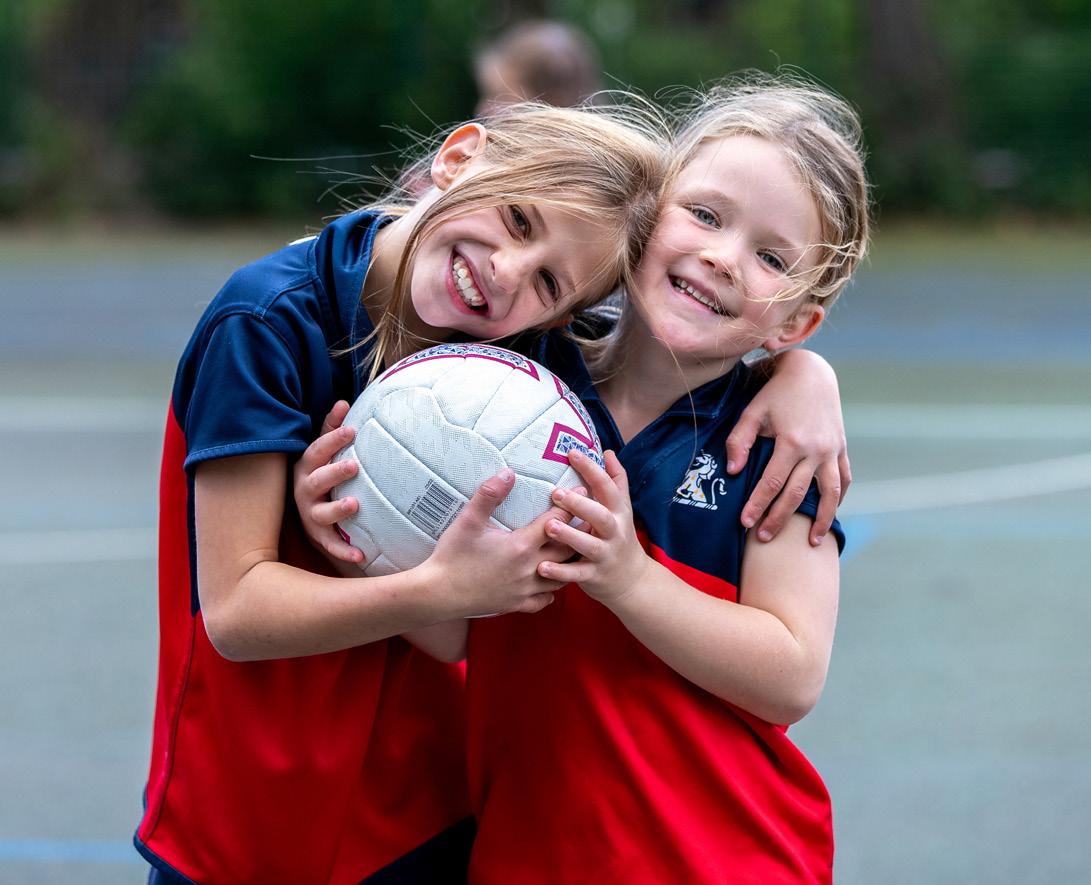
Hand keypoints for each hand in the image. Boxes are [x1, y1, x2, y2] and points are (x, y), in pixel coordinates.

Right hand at [292, 400, 364, 568]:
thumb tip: (343, 402)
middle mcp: (304, 491)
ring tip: (354, 504)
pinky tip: (360, 554)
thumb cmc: (320, 473)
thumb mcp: (322, 452)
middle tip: (354, 465)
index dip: (332, 440)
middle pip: (317, 481)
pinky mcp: (318, 536)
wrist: (304, 510)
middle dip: (334, 472)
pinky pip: (330, 544)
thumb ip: (332, 429)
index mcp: (307, 467)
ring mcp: (310, 515)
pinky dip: (344, 550)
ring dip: (337, 509)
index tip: (352, 430)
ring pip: (321, 514)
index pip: (317, 450)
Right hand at [424, 468, 577, 616]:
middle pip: (568, 549)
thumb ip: (489, 495)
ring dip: (571, 562)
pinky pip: (545, 599)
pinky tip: (551, 579)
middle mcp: (530, 569)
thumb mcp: (468, 521)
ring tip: (577, 548)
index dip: (570, 505)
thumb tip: (508, 472)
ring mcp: (526, 590)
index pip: (556, 522)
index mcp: (521, 546)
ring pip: (562, 576)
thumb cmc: (452, 556)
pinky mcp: (517, 604)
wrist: (438, 594)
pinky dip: (553, 589)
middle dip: (580, 532)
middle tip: (590, 519)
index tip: (581, 492)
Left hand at [535, 450, 650, 605]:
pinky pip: (577, 574)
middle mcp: (614, 532)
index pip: (607, 486)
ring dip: (569, 536)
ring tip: (548, 526)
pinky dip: (560, 572)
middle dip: (580, 505)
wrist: (632, 580)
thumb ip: (616, 480)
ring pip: (588, 545)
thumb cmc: (619, 536)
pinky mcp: (594, 576)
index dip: (591, 469)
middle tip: (556, 493)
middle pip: (600, 516)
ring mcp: (605, 555)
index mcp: (618, 512)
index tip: (571, 452)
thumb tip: (608, 452)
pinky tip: (541, 567)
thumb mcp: (622, 509)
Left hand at [726, 350, 849, 546]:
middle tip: (764, 538)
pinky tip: (831, 512)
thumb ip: (739, 441)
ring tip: (811, 541)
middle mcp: (816, 450)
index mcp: (792, 442)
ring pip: (830, 493)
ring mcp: (832, 450)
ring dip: (822, 519)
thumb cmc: (776, 393)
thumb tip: (733, 472)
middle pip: (797, 494)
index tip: (745, 522)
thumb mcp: (752, 412)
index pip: (772, 483)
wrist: (811, 373)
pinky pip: (844, 478)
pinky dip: (839, 497)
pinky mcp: (841, 447)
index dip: (758, 504)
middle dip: (779, 518)